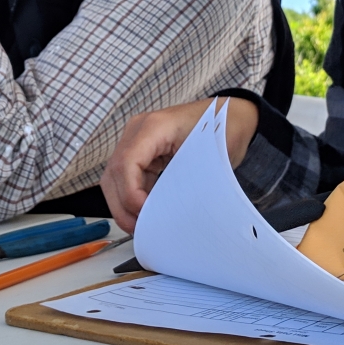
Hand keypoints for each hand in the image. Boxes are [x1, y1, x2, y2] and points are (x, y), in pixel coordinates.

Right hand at [101, 97, 258, 232]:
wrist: (230, 115)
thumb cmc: (222, 129)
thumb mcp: (207, 156)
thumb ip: (184, 181)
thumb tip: (167, 213)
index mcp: (154, 126)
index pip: (126, 163)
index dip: (130, 193)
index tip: (145, 214)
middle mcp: (138, 131)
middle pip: (113, 173)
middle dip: (122, 205)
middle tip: (139, 228)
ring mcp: (138, 141)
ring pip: (115, 178)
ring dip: (124, 204)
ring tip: (141, 226)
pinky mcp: (143, 153)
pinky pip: (128, 178)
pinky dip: (134, 197)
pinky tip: (146, 213)